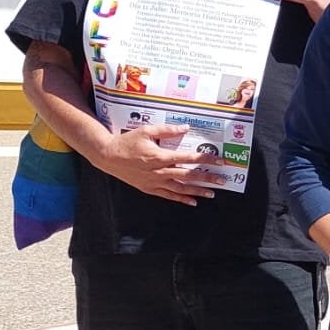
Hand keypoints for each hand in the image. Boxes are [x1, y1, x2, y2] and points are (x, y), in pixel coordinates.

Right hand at [96, 123, 224, 203]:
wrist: (108, 156)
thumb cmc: (127, 142)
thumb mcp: (146, 131)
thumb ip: (167, 130)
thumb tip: (185, 128)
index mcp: (160, 156)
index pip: (187, 159)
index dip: (204, 160)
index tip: (218, 161)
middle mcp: (159, 172)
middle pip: (188, 176)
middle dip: (206, 178)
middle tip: (222, 180)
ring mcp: (154, 182)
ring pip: (180, 189)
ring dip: (197, 191)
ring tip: (211, 193)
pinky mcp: (149, 188)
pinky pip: (168, 196)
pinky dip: (181, 199)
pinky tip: (192, 201)